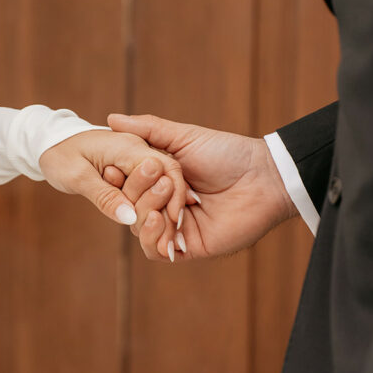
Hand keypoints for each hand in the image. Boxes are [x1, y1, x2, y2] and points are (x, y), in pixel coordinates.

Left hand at [39, 129, 187, 227]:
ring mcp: (137, 159)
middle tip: (171, 241)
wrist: (49, 140)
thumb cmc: (59, 154)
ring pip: (161, 186)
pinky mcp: (132, 169)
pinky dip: (151, 206)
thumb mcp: (77, 177)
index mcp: (129, 147)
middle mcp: (139, 150)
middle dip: (170, 209)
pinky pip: (148, 188)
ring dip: (162, 211)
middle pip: (168, 180)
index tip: (171, 224)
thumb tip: (130, 218)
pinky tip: (151, 227)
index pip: (166, 169)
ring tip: (164, 241)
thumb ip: (105, 197)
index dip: (173, 197)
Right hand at [105, 114, 296, 261]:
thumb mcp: (183, 136)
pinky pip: (157, 252)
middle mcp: (163, 204)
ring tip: (163, 197)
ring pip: (140, 230)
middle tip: (159, 177)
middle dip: (138, 192)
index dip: (117, 178)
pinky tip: (160, 220)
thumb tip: (110, 119)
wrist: (263, 177)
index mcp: (159, 179)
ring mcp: (175, 227)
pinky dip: (153, 238)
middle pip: (129, 207)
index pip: (125, 184)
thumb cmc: (227, 153)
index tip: (113, 168)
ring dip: (144, 214)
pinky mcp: (189, 246)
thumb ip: (148, 130)